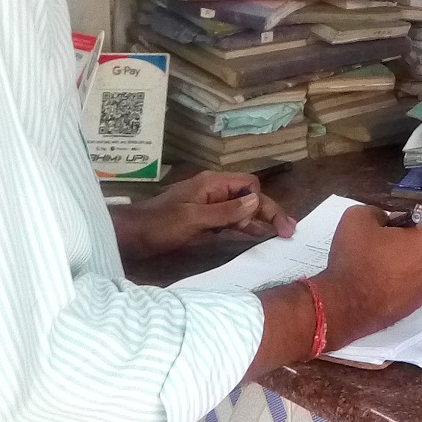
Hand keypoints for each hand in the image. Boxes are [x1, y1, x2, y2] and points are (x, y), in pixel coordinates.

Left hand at [112, 171, 296, 260]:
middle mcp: (214, 193)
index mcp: (212, 184)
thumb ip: (226, 211)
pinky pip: (230, 223)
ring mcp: (209, 209)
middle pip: (248, 199)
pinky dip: (245, 229)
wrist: (132, 236)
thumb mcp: (194, 218)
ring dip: (261, 221)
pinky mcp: (204, 224)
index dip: (259, 202)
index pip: (249, 185)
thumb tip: (256, 201)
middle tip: (289, 232)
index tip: (260, 223)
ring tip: (283, 235)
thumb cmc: (160, 224)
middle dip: (269, 212)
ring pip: (242, 212)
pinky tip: (259, 237)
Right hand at [316, 205, 421, 348]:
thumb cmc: (355, 260)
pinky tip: (377, 282)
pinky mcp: (413, 307)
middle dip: (405, 243)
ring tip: (376, 266)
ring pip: (416, 268)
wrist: (344, 304)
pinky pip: (409, 287)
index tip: (387, 225)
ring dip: (402, 264)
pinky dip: (398, 283)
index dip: (403, 219)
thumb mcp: (358, 217)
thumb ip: (378, 212)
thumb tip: (383, 220)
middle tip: (379, 245)